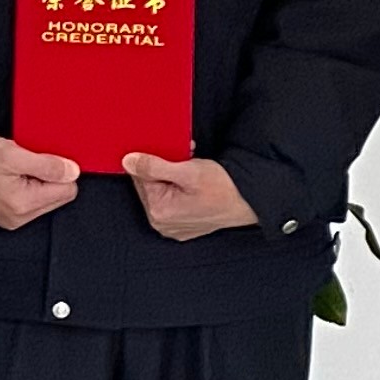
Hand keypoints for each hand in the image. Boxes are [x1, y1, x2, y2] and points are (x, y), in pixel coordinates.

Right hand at [0, 132, 77, 230]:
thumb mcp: (13, 153)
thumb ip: (47, 165)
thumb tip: (73, 172)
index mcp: (23, 204)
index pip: (68, 189)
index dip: (59, 170)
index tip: (42, 159)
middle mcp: (19, 217)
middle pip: (59, 196)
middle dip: (49, 177)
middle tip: (26, 164)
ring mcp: (13, 219)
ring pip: (47, 198)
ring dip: (38, 181)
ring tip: (16, 169)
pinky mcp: (8, 215)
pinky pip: (33, 201)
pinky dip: (28, 186)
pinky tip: (12, 177)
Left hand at [123, 152, 259, 241]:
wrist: (251, 201)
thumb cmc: (224, 188)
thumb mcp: (188, 171)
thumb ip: (154, 166)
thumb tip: (128, 161)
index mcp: (158, 211)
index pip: (140, 177)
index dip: (154, 159)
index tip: (172, 152)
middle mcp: (162, 223)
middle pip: (150, 185)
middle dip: (163, 167)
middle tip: (184, 158)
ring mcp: (172, 226)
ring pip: (161, 191)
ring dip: (172, 176)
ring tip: (192, 170)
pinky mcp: (182, 225)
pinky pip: (172, 201)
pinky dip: (179, 188)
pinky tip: (193, 183)